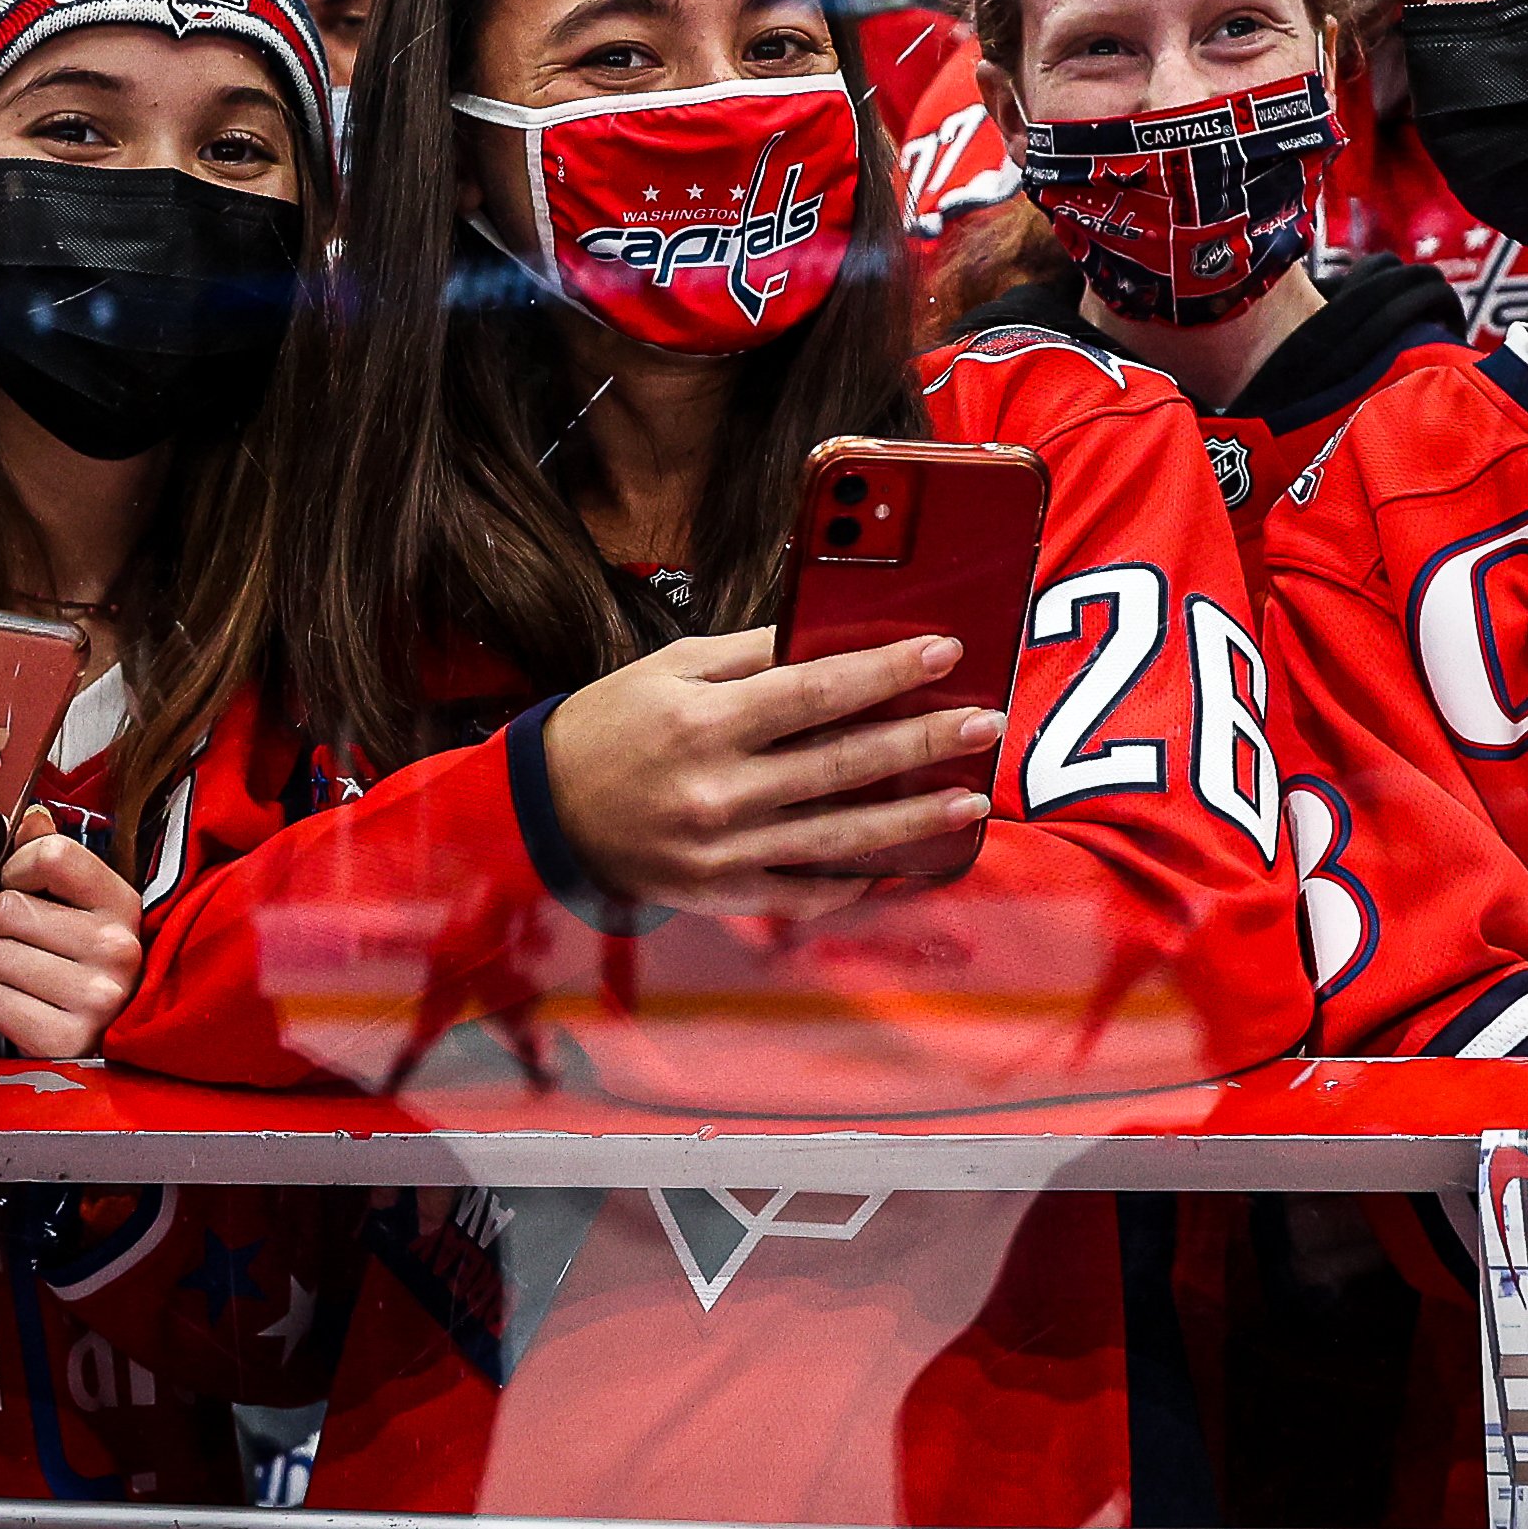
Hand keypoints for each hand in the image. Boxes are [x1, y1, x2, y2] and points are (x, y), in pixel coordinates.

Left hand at [0, 807, 141, 1058]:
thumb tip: (29, 815)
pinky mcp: (67, 1039)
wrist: (111, 1044)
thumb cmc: (85, 967)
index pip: (52, 855)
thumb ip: (57, 862)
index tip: (16, 888)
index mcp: (122, 905)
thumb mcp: (86, 910)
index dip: (15, 868)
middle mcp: (118, 947)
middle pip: (7, 909)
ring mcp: (97, 996)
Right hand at [545, 628, 1003, 919]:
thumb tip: (829, 635)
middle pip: (843, 763)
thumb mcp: (669, 669)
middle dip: (922, 740)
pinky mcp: (723, 893)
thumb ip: (749, 653)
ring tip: (971, 799)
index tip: (945, 651)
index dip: (887, 670)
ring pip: (840, 835)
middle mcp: (720, 789)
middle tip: (985, 722)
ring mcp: (725, 850)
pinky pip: (804, 892)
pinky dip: (854, 881)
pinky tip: (902, 865)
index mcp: (706, 721)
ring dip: (913, 818)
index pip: (817, 690)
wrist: (542, 814)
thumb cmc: (610, 727)